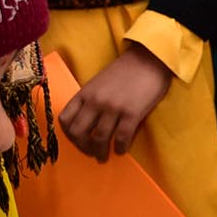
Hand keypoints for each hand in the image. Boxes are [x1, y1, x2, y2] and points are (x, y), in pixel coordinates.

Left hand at [60, 45, 173, 161]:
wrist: (150, 59)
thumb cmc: (126, 71)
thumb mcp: (100, 82)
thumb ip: (91, 99)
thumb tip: (89, 121)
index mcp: (85, 93)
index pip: (66, 119)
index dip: (69, 135)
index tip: (78, 141)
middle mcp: (96, 101)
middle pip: (79, 132)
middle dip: (83, 147)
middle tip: (90, 153)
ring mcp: (113, 108)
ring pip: (99, 138)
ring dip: (100, 152)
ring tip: (104, 157)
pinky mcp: (132, 113)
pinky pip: (122, 137)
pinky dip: (120, 148)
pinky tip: (122, 150)